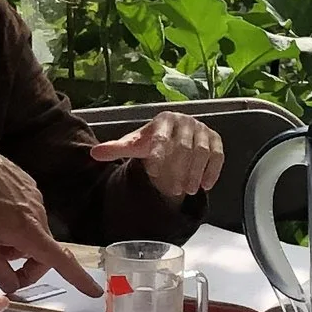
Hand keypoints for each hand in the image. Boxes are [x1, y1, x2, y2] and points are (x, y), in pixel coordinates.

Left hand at [0, 142, 97, 298]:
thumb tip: (11, 286)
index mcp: (28, 230)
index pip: (61, 260)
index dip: (79, 278)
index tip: (94, 291)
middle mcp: (38, 213)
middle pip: (44, 252)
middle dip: (26, 265)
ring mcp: (35, 198)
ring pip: (33, 234)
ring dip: (16, 244)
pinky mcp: (29, 187)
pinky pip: (28, 216)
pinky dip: (14, 225)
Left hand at [88, 112, 224, 201]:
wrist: (174, 135)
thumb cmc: (152, 141)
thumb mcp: (134, 145)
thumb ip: (116, 149)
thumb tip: (94, 153)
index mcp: (163, 120)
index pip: (162, 138)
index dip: (159, 156)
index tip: (154, 173)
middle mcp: (185, 121)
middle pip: (185, 148)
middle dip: (179, 170)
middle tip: (172, 190)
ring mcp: (202, 129)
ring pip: (202, 152)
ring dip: (196, 173)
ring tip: (188, 191)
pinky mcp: (215, 139)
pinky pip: (218, 155)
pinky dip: (213, 171)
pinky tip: (205, 186)